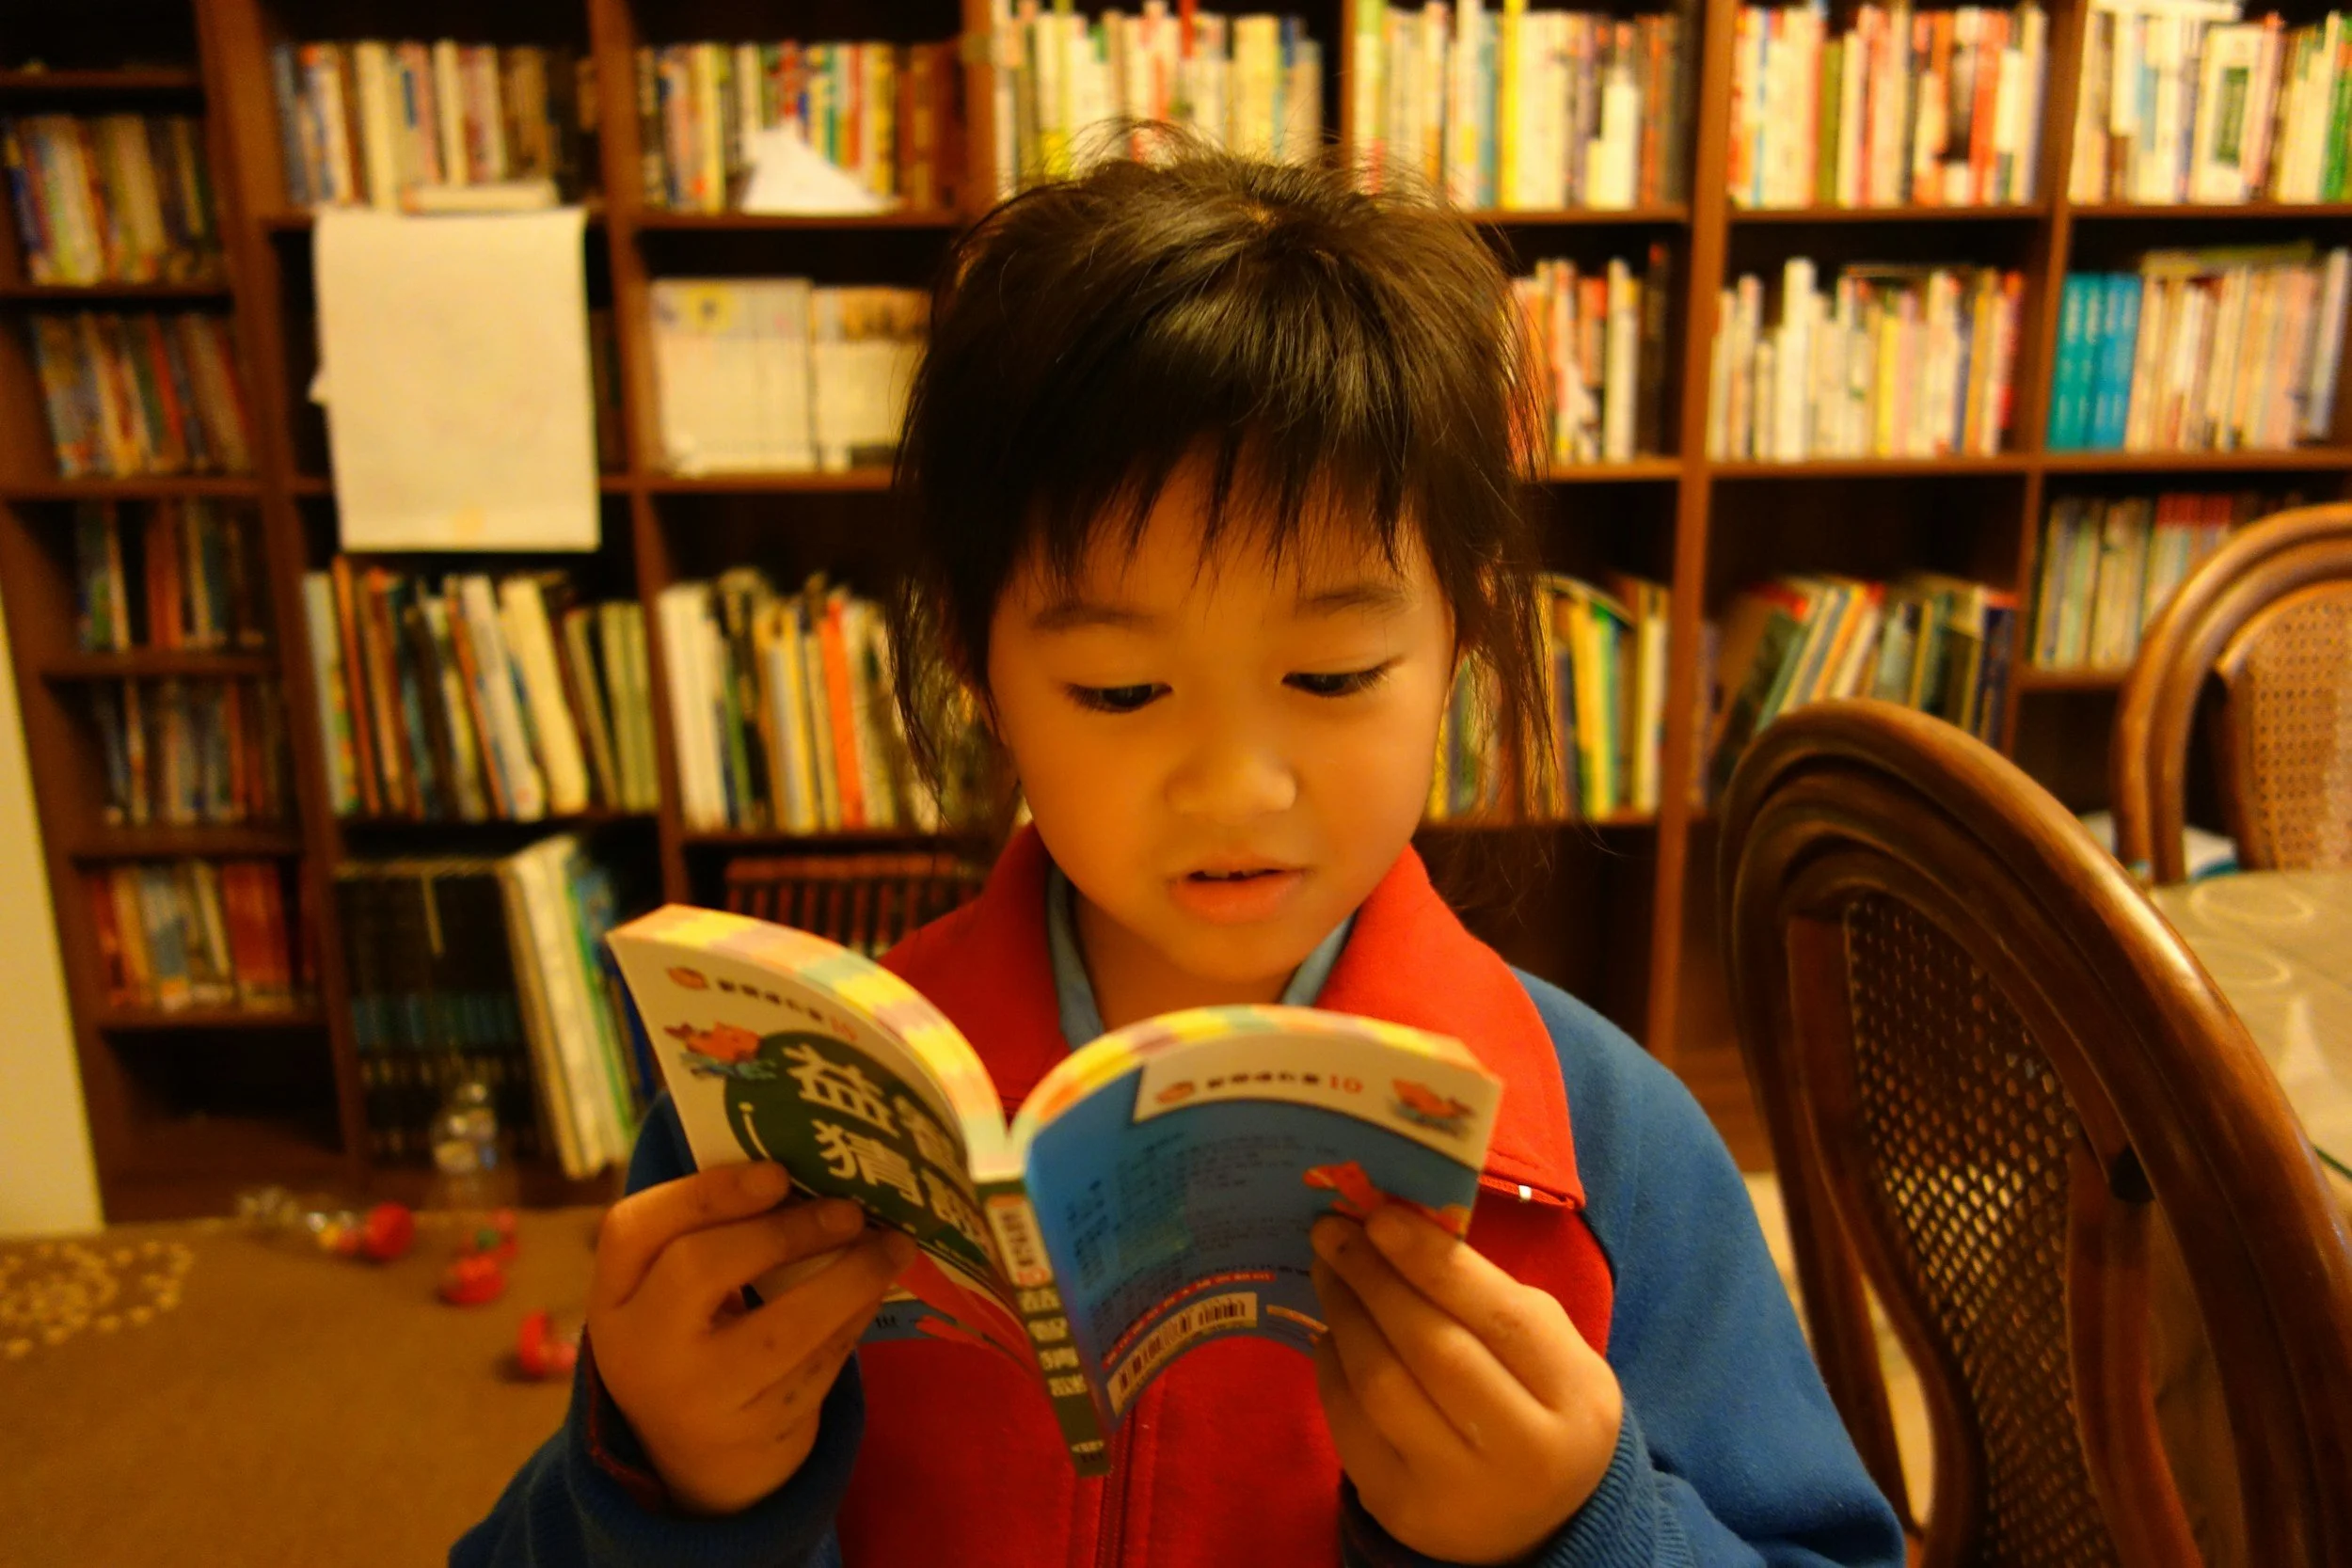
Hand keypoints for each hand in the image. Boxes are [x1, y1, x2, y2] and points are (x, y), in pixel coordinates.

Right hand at [588, 1162, 915, 1516]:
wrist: (697, 1461)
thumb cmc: (694, 1339)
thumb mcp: (667, 1293)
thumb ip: (709, 1232)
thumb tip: (808, 1163)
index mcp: (614, 1296)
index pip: (636, 1228)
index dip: (708, 1192)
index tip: (778, 1171)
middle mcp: (643, 1347)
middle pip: (699, 1268)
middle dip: (786, 1231)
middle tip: (849, 1210)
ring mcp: (698, 1397)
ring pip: (780, 1329)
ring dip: (850, 1277)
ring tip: (893, 1244)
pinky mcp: (756, 1430)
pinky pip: (817, 1364)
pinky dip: (855, 1318)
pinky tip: (878, 1287)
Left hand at [1309, 1206, 1621, 1563]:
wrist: (1537, 1518)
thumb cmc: (1539, 1402)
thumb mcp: (1546, 1348)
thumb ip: (1486, 1295)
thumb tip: (1397, 1229)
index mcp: (1574, 1395)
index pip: (1500, 1316)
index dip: (1433, 1261)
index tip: (1380, 1214)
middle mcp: (1523, 1451)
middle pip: (1433, 1349)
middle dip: (1375, 1279)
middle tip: (1333, 1230)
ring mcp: (1457, 1489)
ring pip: (1382, 1386)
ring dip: (1345, 1315)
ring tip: (1328, 1270)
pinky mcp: (1400, 1510)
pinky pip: (1350, 1424)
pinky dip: (1332, 1367)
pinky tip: (1332, 1332)